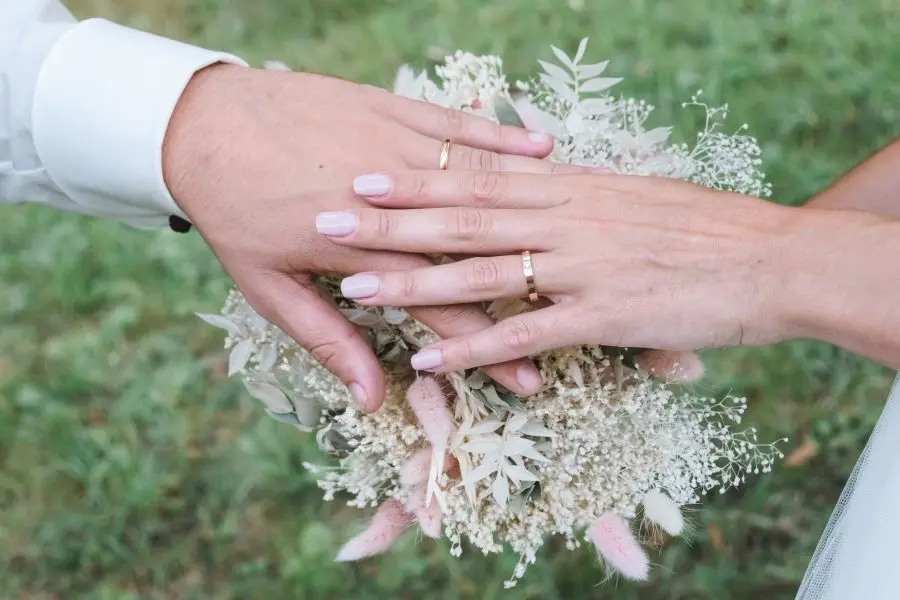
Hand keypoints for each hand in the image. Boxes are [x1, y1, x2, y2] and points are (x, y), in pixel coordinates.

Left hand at [162, 65, 572, 409]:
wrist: (205, 123)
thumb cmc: (233, 210)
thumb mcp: (269, 288)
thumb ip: (326, 341)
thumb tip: (370, 395)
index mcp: (367, 254)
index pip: (445, 306)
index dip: (491, 347)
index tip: (529, 379)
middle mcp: (394, 202)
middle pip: (475, 253)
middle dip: (529, 293)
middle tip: (577, 313)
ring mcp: (399, 148)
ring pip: (479, 187)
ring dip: (532, 214)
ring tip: (585, 235)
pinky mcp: (397, 110)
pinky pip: (463, 124)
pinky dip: (505, 137)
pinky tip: (547, 147)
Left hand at [315, 170, 798, 371]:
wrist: (769, 258)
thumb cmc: (700, 230)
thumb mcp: (631, 197)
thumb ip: (576, 197)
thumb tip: (538, 186)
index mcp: (568, 189)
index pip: (475, 178)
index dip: (414, 177)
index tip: (361, 174)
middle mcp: (564, 218)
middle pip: (460, 217)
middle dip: (389, 220)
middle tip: (327, 216)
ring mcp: (581, 266)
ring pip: (479, 273)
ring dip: (413, 282)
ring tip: (353, 286)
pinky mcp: (603, 314)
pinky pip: (524, 333)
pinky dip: (474, 347)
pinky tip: (429, 357)